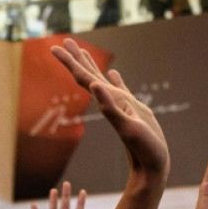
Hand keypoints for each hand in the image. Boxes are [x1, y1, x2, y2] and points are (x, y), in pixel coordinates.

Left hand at [51, 38, 169, 177]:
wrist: (152, 167)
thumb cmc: (143, 149)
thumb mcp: (128, 126)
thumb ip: (111, 107)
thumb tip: (95, 86)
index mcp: (107, 101)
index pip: (83, 78)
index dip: (69, 62)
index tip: (54, 48)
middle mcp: (110, 101)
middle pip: (88, 75)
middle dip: (76, 58)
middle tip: (65, 41)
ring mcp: (122, 105)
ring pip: (102, 80)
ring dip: (92, 66)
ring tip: (83, 51)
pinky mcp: (133, 110)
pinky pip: (121, 90)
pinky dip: (115, 80)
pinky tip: (112, 73)